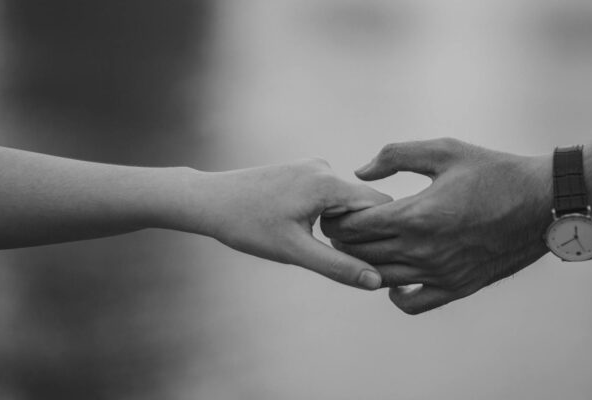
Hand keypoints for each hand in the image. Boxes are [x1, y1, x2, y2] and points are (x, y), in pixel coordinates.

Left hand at [181, 158, 391, 289]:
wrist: (208, 200)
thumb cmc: (247, 226)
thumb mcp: (295, 252)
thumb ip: (338, 266)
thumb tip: (375, 282)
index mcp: (328, 182)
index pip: (380, 205)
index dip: (383, 232)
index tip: (376, 258)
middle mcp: (324, 167)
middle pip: (364, 202)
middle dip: (360, 231)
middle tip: (341, 257)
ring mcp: (312, 166)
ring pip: (346, 200)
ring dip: (342, 224)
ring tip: (313, 243)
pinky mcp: (301, 170)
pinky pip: (329, 194)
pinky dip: (327, 214)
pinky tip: (302, 229)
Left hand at [321, 138, 551, 312]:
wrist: (542, 203)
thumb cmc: (493, 171)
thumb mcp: (445, 150)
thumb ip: (396, 156)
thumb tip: (360, 172)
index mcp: (416, 215)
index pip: (354, 227)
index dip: (337, 218)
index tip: (336, 210)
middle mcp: (423, 250)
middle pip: (360, 254)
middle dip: (343, 240)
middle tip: (341, 228)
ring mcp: (439, 273)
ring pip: (379, 279)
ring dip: (363, 264)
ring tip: (363, 247)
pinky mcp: (456, 288)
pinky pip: (411, 304)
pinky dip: (395, 294)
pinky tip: (396, 276)